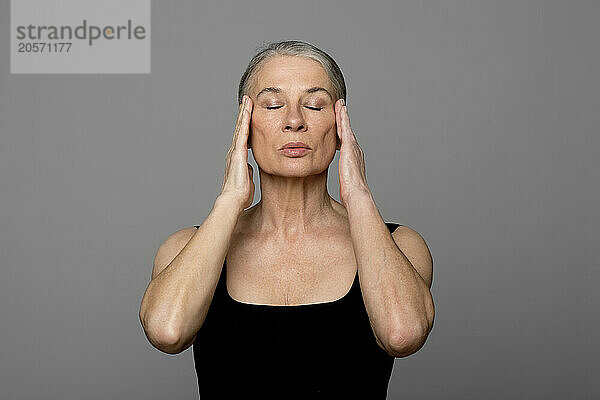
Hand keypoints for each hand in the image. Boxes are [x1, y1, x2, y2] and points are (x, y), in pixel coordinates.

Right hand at [219, 95, 254, 211]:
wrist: (234, 199)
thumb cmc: (241, 194)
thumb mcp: (248, 179)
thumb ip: (249, 172)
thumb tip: (251, 169)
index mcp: (237, 158)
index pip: (243, 138)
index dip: (245, 126)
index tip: (248, 116)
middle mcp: (234, 152)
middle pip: (240, 129)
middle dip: (243, 115)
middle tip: (246, 102)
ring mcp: (235, 151)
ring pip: (240, 128)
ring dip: (243, 113)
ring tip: (247, 101)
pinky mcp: (238, 151)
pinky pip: (242, 132)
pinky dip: (244, 120)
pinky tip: (247, 110)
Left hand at [335, 99, 370, 205]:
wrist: (357, 193)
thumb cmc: (351, 191)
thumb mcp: (346, 180)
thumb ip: (344, 176)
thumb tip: (343, 182)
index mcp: (353, 157)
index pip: (346, 140)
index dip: (342, 131)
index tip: (339, 124)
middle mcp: (355, 150)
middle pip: (347, 130)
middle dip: (343, 119)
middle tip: (340, 107)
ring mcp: (353, 147)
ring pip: (346, 126)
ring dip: (343, 114)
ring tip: (340, 104)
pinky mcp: (350, 146)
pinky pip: (345, 128)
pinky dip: (343, 118)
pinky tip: (340, 110)